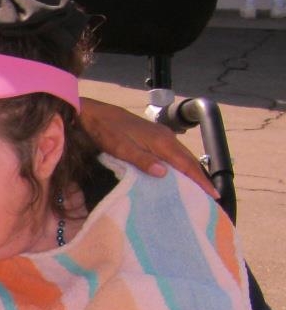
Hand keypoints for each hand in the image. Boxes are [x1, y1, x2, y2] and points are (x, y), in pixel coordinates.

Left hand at [79, 99, 217, 198]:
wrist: (96, 114)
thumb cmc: (107, 131)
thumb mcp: (121, 148)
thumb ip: (142, 160)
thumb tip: (164, 173)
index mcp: (161, 142)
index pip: (187, 164)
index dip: (200, 180)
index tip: (213, 194)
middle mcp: (166, 138)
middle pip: (190, 160)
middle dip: (202, 178)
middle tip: (212, 196)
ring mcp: (161, 136)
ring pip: (183, 156)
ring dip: (193, 172)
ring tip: (200, 189)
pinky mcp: (155, 136)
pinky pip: (175, 153)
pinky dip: (182, 164)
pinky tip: (180, 174)